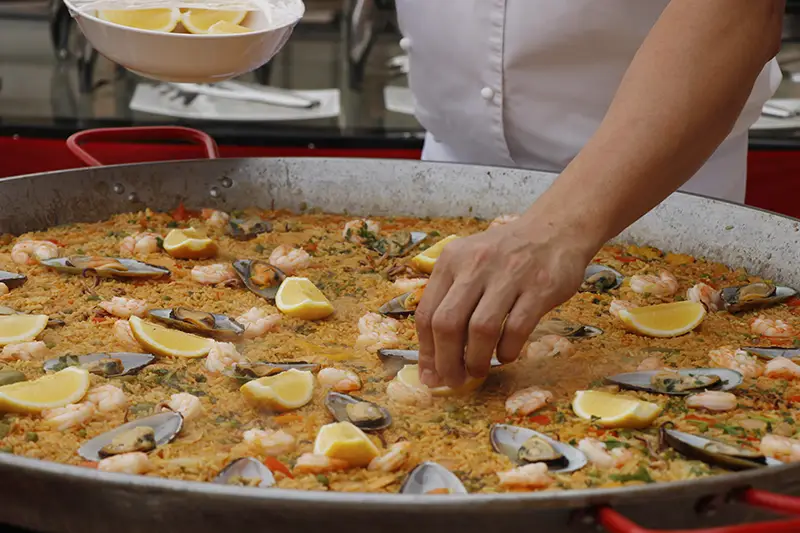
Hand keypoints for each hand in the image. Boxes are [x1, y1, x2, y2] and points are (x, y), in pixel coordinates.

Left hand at [415, 216, 595, 387]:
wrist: (555, 229)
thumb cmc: (506, 255)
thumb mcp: (469, 262)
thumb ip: (450, 298)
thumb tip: (434, 356)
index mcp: (451, 261)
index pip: (426, 313)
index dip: (426, 351)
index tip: (430, 374)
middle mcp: (476, 265)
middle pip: (447, 324)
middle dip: (446, 362)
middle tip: (454, 381)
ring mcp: (509, 275)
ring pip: (480, 329)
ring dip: (476, 360)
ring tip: (478, 371)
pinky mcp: (540, 287)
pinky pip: (516, 328)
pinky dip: (507, 350)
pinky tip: (505, 355)